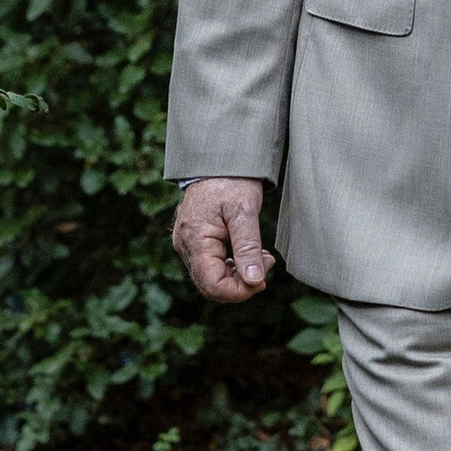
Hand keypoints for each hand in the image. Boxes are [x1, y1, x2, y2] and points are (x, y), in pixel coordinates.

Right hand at [174, 176, 276, 304]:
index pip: (213, 286)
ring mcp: (187, 245)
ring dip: (239, 276)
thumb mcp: (244, 211)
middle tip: (266, 263)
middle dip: (241, 284)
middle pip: (211, 286)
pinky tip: (250, 254)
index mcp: (194, 240)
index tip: (263, 278)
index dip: (239, 291)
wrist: (218, 159)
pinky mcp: (194, 242)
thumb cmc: (231, 180)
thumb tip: (254, 281)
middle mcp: (185, 246)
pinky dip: (232, 266)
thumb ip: (248, 247)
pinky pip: (211, 266)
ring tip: (262, 256)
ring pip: (211, 279)